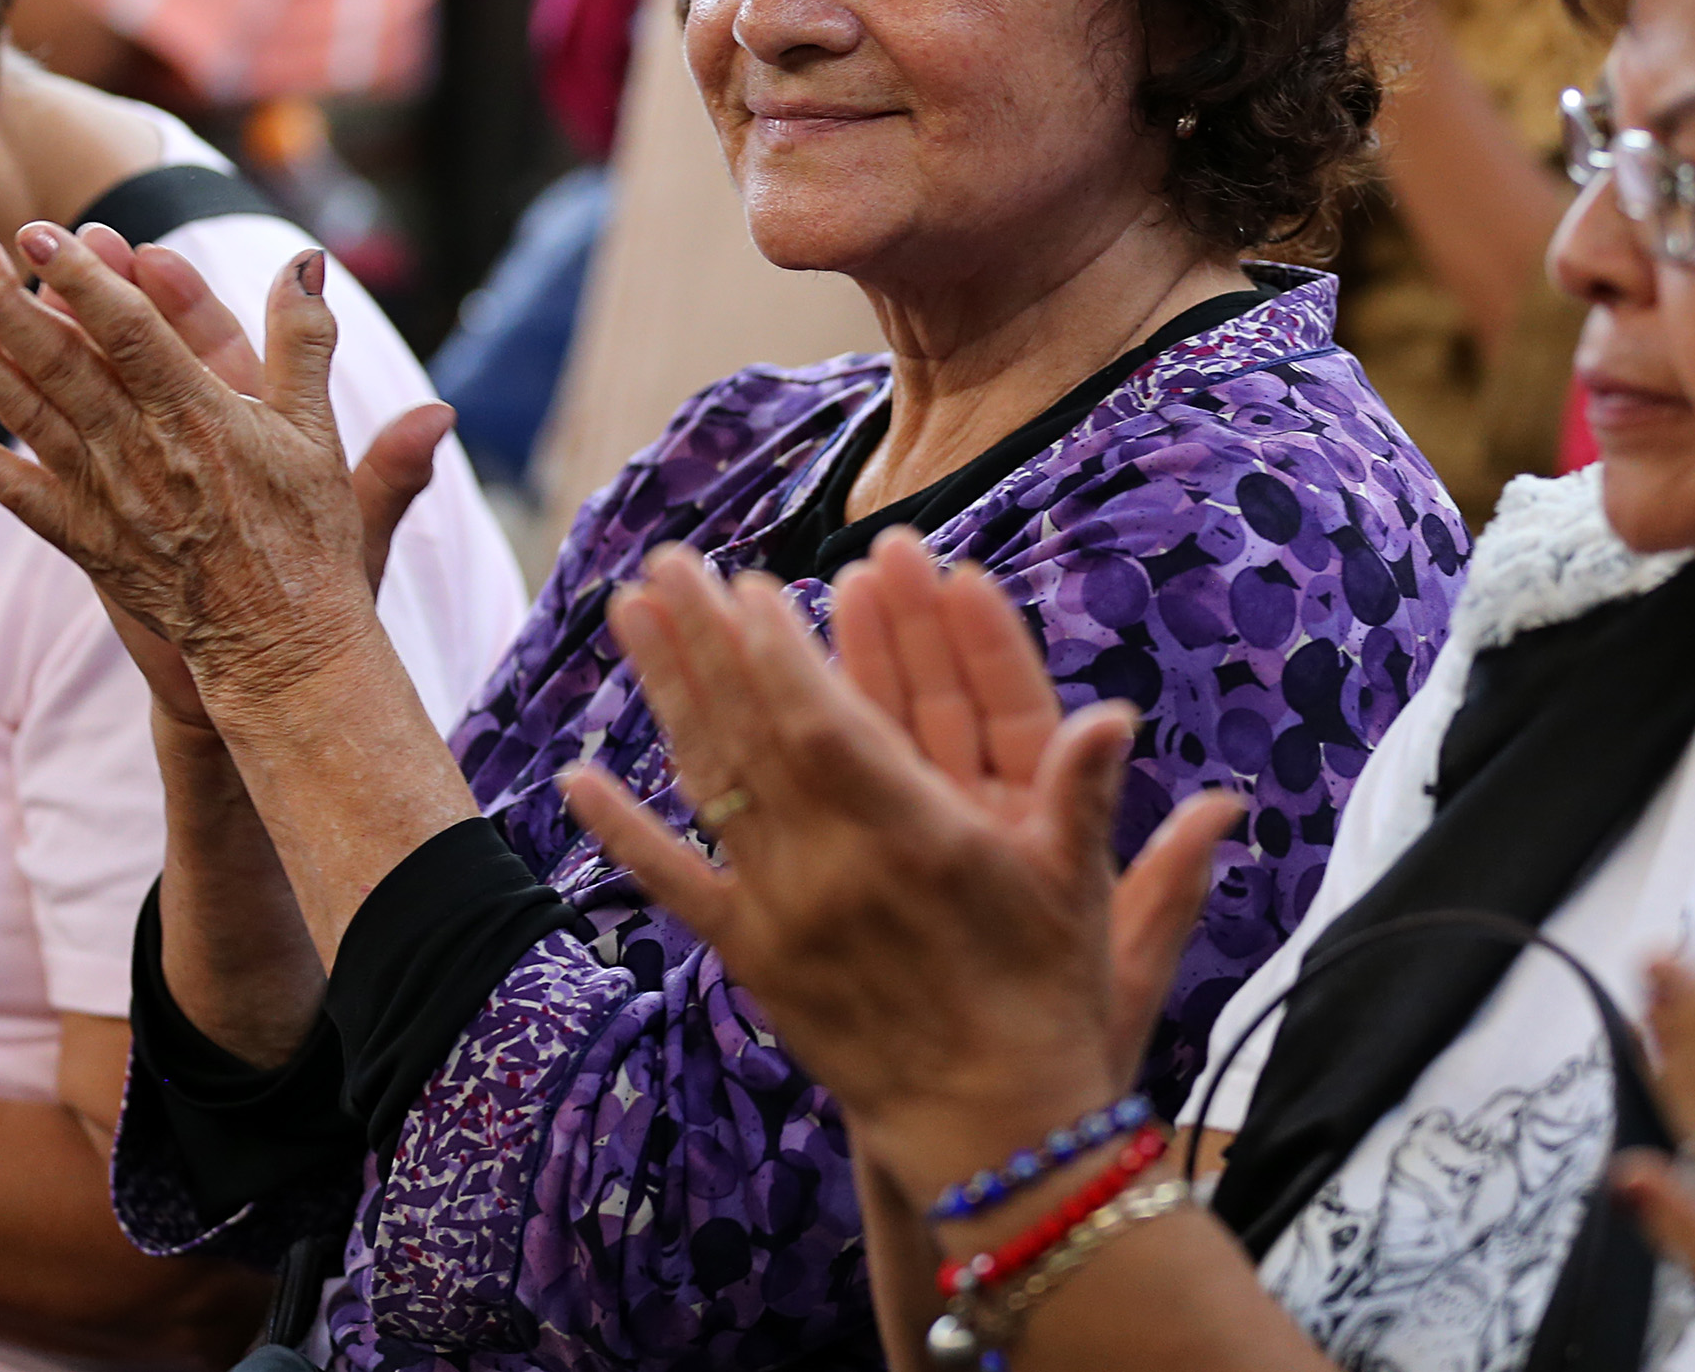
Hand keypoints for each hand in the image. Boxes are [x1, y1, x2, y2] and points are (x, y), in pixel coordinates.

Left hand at [0, 227, 415, 725]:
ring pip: (32, 415)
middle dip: (11, 301)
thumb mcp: (319, 432)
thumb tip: (307, 259)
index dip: (84, 277)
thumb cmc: (307, 537)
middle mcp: (144, 450)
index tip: (43, 232)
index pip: (131, 330)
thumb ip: (306, 342)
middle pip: (64, 363)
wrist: (281, 646)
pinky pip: (18, 495)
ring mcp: (108, 497)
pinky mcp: (87, 543)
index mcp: (202, 414)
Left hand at [561, 532, 1243, 1200]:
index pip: (828, 725)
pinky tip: (574, 777)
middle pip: (753, 733)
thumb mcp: (1078, 893)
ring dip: (667, 693)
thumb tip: (1119, 715)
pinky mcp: (754, 960)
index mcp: (915, 840)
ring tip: (630, 612)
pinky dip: (623, 831)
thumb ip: (1085, 794)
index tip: (749, 584)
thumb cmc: (1048, 1002)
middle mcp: (835, 871)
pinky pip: (676, 885)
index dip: (782, 652)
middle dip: (710, 640)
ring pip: (711, 784)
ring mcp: (784, 915)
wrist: (992, 1134)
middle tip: (667, 560)